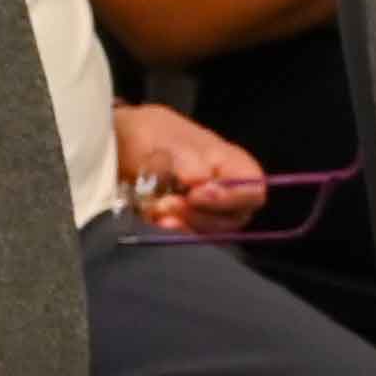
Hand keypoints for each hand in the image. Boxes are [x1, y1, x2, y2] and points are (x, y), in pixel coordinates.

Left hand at [111, 103, 266, 229]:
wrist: (122, 145)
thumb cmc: (152, 136)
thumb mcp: (166, 140)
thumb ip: (186, 159)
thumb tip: (198, 179)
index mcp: (233, 165)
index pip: (253, 190)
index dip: (230, 197)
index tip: (196, 194)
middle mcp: (226, 192)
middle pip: (233, 219)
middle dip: (199, 215)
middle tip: (168, 203)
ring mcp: (207, 213)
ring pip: (209, 233)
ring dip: (183, 225)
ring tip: (157, 209)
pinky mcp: (185, 226)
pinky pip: (187, 240)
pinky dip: (170, 233)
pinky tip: (154, 221)